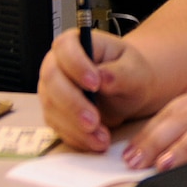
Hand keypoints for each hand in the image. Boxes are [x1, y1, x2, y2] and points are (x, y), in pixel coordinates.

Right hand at [37, 27, 156, 151]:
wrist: (127, 92)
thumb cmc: (129, 73)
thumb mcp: (134, 70)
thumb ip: (121, 73)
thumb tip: (103, 77)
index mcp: (75, 43)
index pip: (65, 48)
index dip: (76, 65)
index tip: (95, 83)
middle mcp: (57, 64)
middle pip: (52, 81)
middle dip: (73, 104)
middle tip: (94, 121)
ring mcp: (52, 90)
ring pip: (52, 108)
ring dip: (75, 127)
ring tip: (101, 139)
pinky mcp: (54, 112)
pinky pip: (58, 127)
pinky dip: (76, 138)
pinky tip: (95, 142)